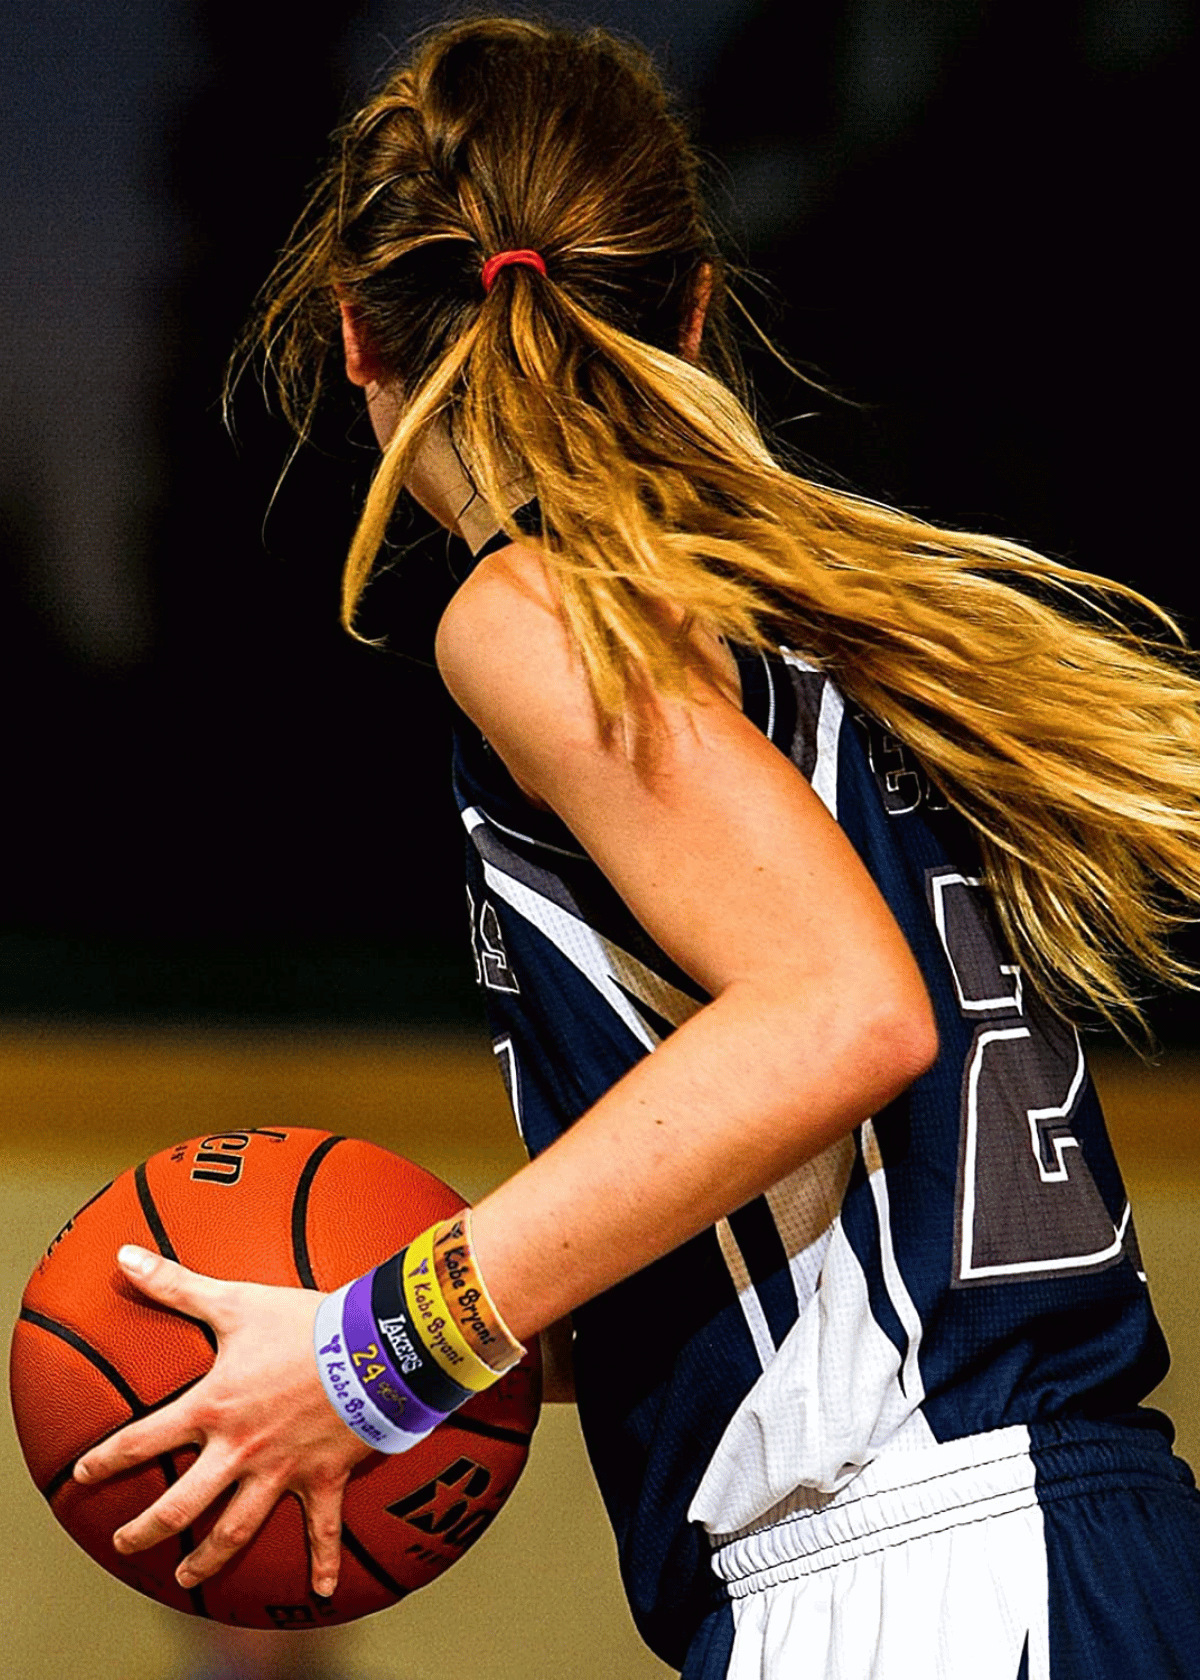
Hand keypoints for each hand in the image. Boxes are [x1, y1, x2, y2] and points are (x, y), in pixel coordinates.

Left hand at [74, 1245, 373, 1595]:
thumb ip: (176, 1284)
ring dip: (207, 1560)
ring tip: (185, 1578)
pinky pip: (322, 1530)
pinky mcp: (323, 1478)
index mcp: (212, 1409)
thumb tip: (125, 1255)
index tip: (84, 1476)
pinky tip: (317, 1593)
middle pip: (181, 1505)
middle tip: (124, 1543)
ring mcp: (281, 1472)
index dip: (106, 1459)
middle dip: (146, 1529)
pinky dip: (320, 1563)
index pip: (143, 1441)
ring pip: (235, 1530)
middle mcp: (239, 1451)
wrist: (371, 1347)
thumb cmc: (303, 1322)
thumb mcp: (234, 1300)